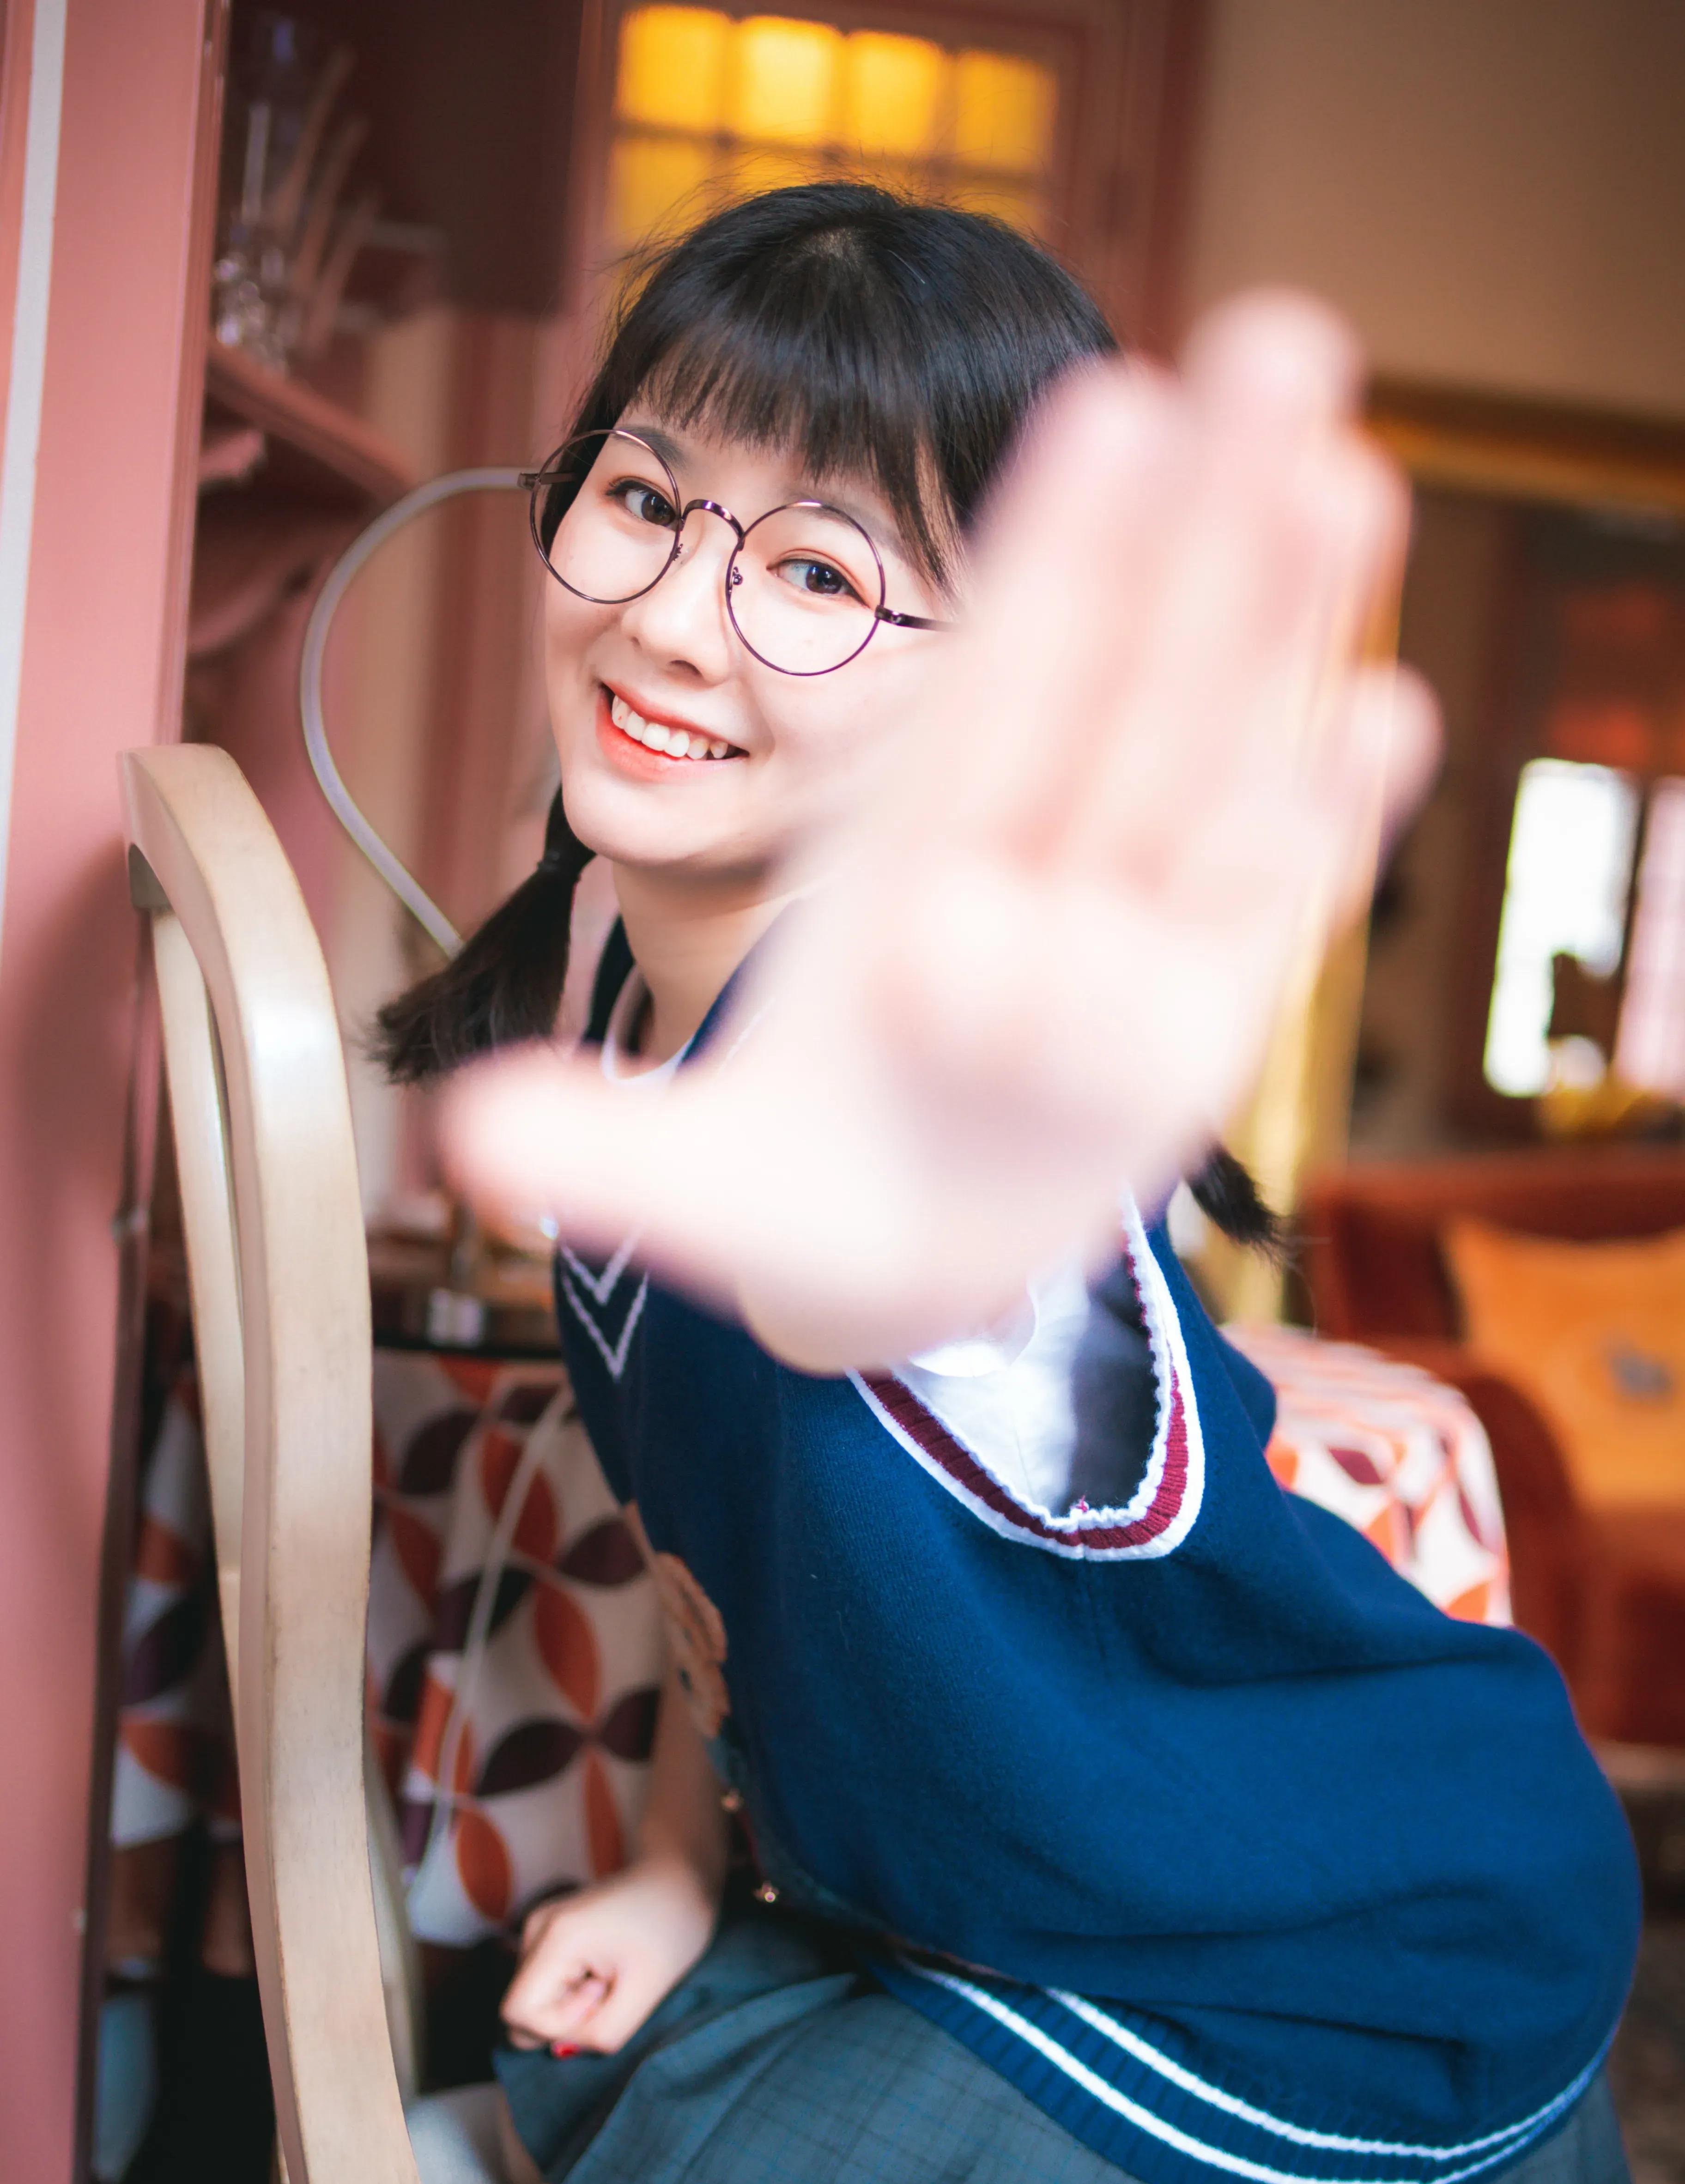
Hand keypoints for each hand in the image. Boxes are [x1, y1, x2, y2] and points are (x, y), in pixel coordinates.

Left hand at [443, 293, 1439, 1371]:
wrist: (899, 1267)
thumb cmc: (796, 1196)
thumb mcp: (694, 1186)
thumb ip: (604, 1150)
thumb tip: (469, 1140)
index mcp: (904, 861)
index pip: (988, 684)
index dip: (1047, 547)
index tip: (1098, 401)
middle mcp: (1029, 865)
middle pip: (1128, 672)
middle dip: (1202, 523)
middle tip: (1282, 337)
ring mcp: (1126, 936)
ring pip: (1213, 754)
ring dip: (1283, 622)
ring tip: (1349, 471)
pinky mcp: (1202, 1022)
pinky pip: (1266, 907)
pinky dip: (1321, 819)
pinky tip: (1381, 710)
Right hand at [500, 1852, 719, 2055]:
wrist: (681, 1878)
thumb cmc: (672, 1926)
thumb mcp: (647, 1991)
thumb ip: (603, 2032)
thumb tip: (561, 2049)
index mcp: (555, 1937)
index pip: (516, 2013)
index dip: (557, 2027)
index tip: (603, 1998)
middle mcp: (536, 1927)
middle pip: (520, 2009)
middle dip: (565, 2018)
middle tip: (610, 1990)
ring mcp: (539, 1927)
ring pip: (535, 1999)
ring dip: (573, 2005)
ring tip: (612, 1975)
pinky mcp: (550, 1932)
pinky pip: (547, 1984)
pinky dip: (574, 1990)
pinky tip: (606, 1968)